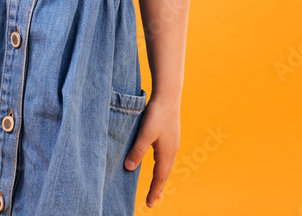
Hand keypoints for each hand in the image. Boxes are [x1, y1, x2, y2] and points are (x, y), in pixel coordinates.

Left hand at [124, 93, 179, 208]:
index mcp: (166, 153)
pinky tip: (158, 162)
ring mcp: (173, 143)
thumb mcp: (145, 134)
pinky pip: (167, 156)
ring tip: (157, 186)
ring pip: (166, 165)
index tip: (149, 205)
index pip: (159, 178)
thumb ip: (137, 151)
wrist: (168, 95)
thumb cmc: (157, 114)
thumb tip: (128, 168)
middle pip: (165, 174)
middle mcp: (172, 150)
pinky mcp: (171, 135)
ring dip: (161, 177)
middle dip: (159, 188)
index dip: (154, 192)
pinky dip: (162, 165)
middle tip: (154, 201)